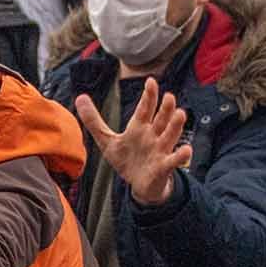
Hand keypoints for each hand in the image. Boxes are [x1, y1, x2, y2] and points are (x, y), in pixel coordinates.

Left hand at [73, 78, 191, 206]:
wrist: (138, 185)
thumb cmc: (126, 159)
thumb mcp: (107, 140)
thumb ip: (94, 120)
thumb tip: (79, 97)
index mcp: (139, 127)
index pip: (145, 109)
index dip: (148, 96)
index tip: (151, 81)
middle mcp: (153, 135)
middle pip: (160, 119)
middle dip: (165, 108)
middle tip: (169, 96)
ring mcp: (160, 150)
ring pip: (170, 135)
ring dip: (175, 125)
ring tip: (181, 114)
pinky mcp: (164, 166)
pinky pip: (174, 160)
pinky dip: (180, 155)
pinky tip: (186, 150)